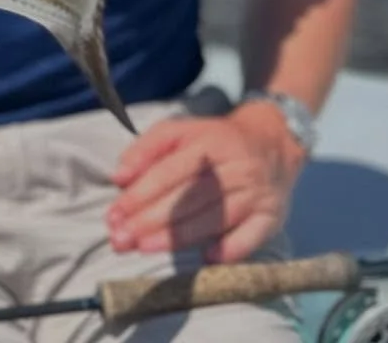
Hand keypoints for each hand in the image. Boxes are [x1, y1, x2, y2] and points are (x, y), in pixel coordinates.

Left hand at [104, 102, 307, 263]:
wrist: (273, 142)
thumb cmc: (213, 141)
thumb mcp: (180, 131)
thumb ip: (146, 149)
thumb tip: (119, 177)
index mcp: (209, 144)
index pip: (169, 173)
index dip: (140, 195)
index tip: (115, 214)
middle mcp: (235, 169)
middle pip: (188, 199)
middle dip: (150, 221)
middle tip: (121, 239)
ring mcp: (255, 194)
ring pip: (213, 220)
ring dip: (176, 238)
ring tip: (143, 248)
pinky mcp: (271, 217)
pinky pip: (250, 238)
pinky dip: (228, 250)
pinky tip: (205, 258)